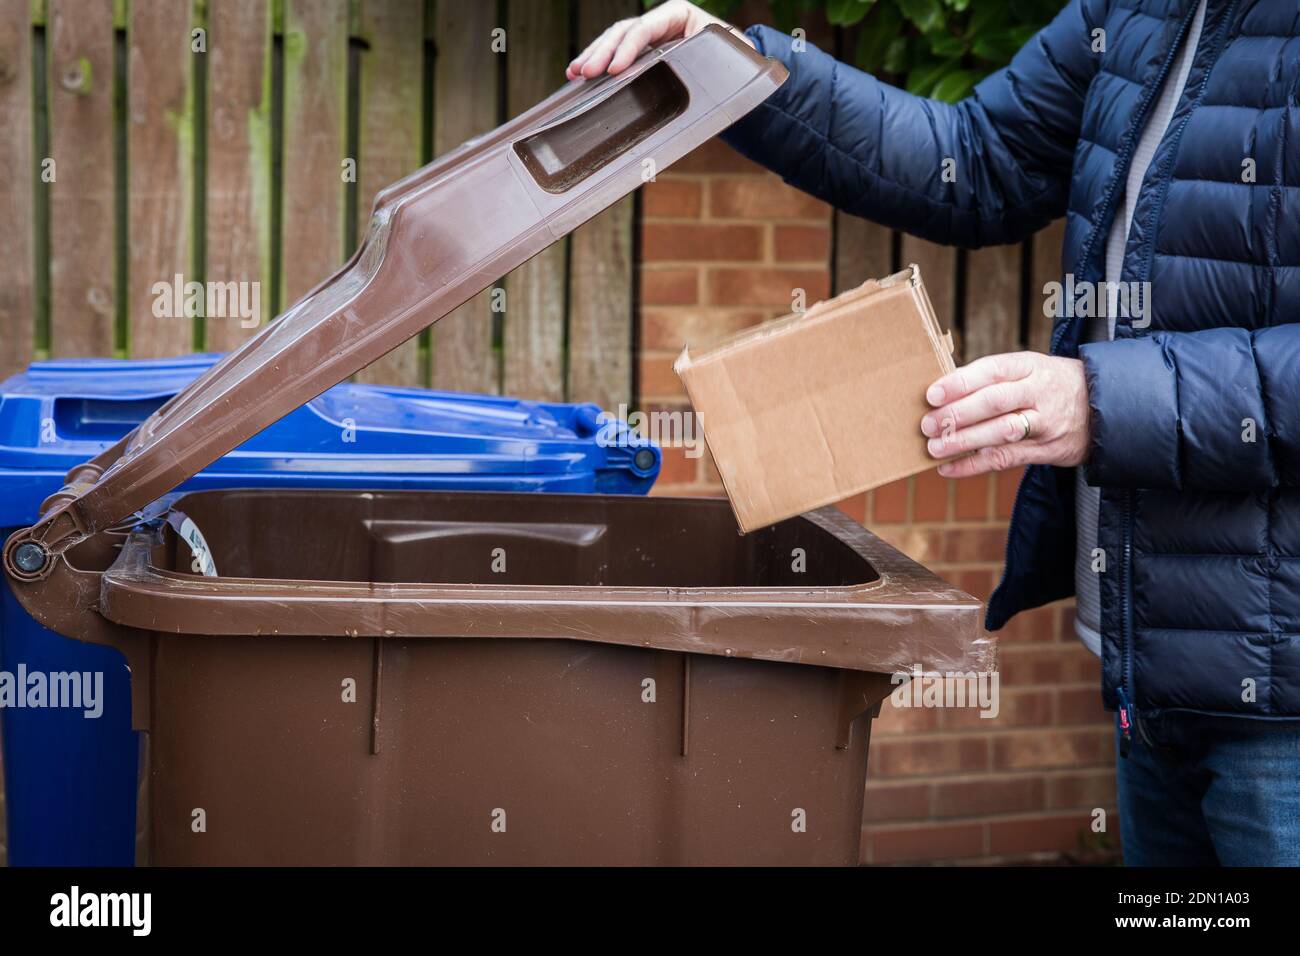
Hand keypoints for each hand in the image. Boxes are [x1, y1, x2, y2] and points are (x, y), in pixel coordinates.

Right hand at [566, 0, 750, 80]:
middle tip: (586, 72)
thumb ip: (708, 56)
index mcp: (678, 13)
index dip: (627, 48)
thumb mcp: (723, 52)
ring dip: (593, 56)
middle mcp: (660, 20)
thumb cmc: (731, 57)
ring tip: (575, 72)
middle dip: (602, 53)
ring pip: (615, 41)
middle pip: (623, 32)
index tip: (615, 69)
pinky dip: (599, 63)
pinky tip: (579, 74)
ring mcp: (650, 35)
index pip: (645, 28)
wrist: (737, 65)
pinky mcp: (644, 51)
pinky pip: (617, 53)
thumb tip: (698, 70)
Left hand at [920, 352, 1090, 478]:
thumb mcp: (1029, 369)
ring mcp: (1045, 422)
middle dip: (958, 414)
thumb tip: (941, 392)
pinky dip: (974, 466)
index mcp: (1030, 366)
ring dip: (964, 441)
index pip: (993, 371)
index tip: (932, 394)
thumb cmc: (1048, 384)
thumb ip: (992, 379)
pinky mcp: (1047, 450)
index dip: (961, 382)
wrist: (1105, 407)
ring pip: (1001, 432)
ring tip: (934, 448)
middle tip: (927, 424)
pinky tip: (948, 468)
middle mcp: (1039, 392)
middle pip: (995, 402)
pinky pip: (1006, 459)